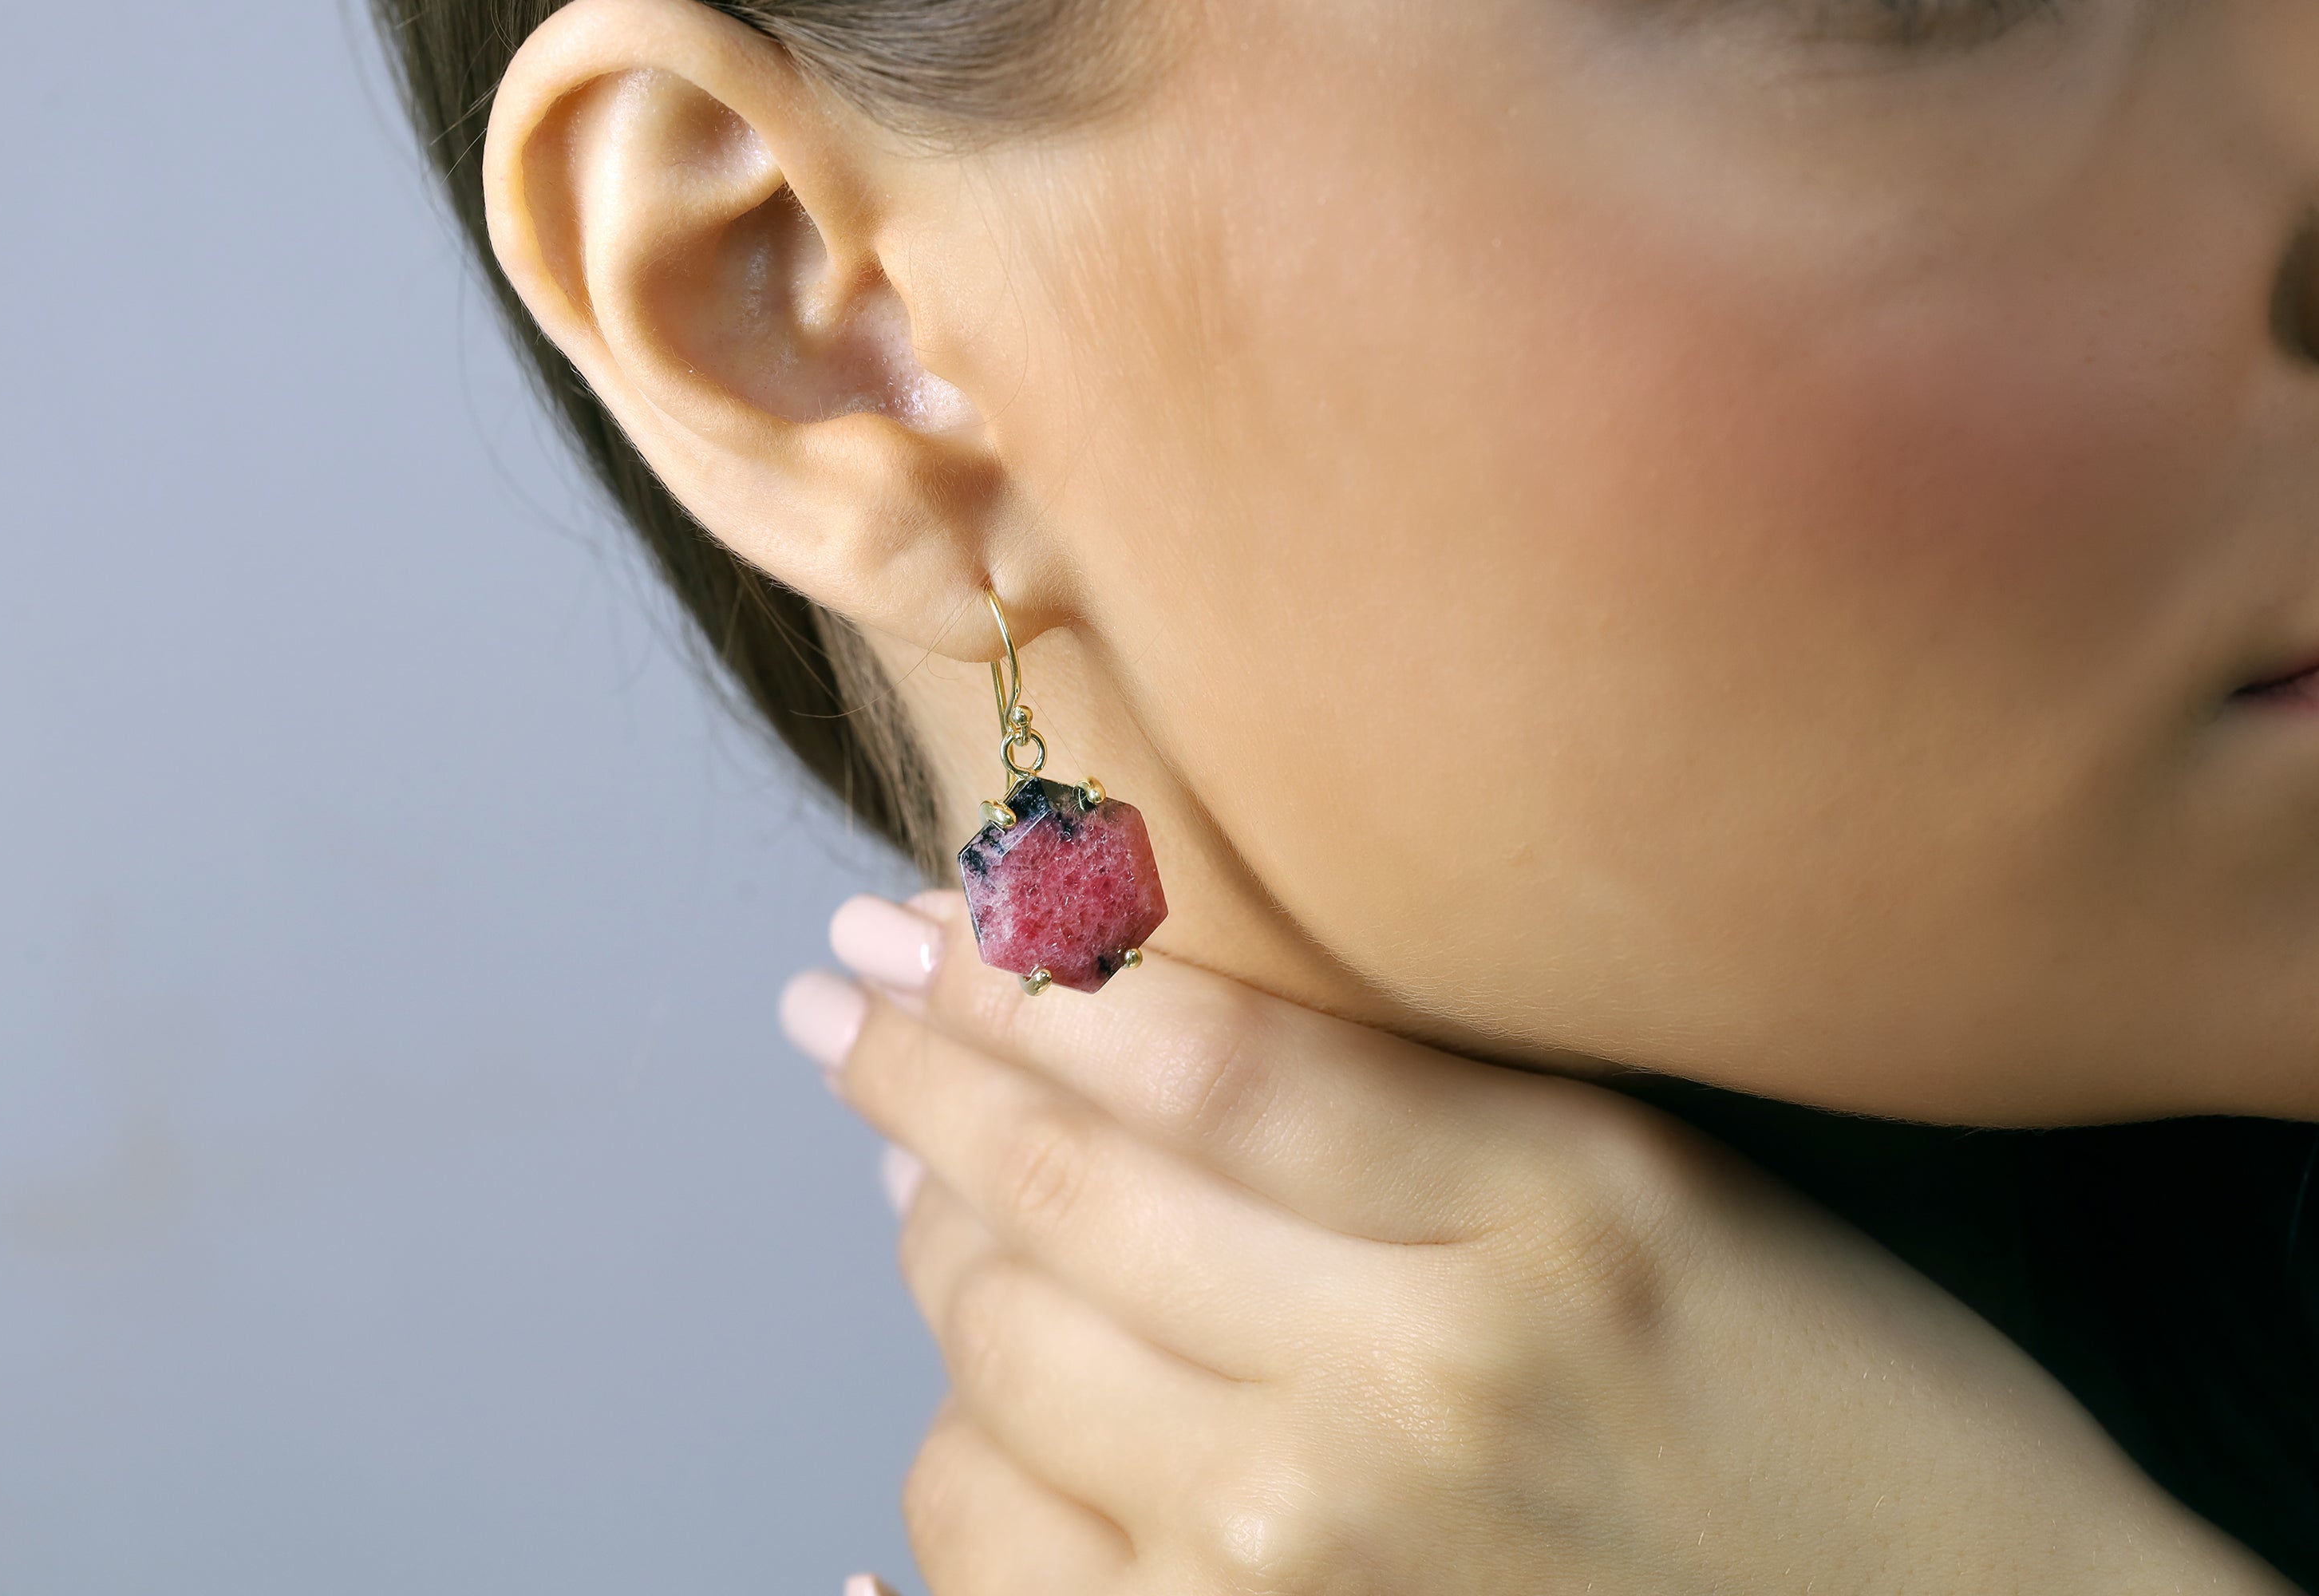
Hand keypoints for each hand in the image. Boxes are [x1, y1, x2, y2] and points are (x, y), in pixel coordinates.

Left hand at [785, 894, 2291, 1594]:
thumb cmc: (1844, 1415)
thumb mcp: (1660, 1188)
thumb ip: (1415, 1103)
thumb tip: (1138, 1016)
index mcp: (1541, 1214)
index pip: (1188, 1059)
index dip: (1005, 974)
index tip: (893, 921)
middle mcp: (1404, 1396)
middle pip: (1055, 1209)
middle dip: (916, 1092)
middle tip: (858, 1024)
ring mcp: (1311, 1570)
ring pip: (994, 1389)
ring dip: (933, 1272)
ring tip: (927, 1201)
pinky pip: (1003, 1576)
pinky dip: (949, 1480)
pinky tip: (944, 1410)